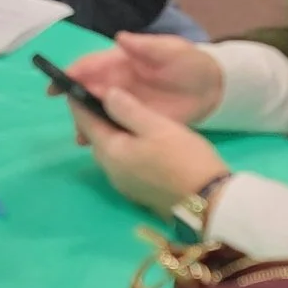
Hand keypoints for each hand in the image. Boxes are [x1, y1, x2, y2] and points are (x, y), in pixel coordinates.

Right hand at [62, 32, 224, 124]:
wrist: (214, 89)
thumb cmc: (190, 63)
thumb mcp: (171, 49)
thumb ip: (146, 46)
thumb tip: (119, 38)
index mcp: (121, 62)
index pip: (90, 66)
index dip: (71, 73)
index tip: (56, 84)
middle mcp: (117, 83)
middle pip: (86, 91)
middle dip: (73, 102)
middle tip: (71, 116)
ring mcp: (124, 103)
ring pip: (96, 111)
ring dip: (84, 122)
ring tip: (81, 137)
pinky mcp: (134, 121)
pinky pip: (112, 127)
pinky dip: (100, 135)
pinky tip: (94, 145)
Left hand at [71, 88, 231, 218]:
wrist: (208, 203)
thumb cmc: (183, 159)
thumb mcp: (157, 126)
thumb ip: (128, 109)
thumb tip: (105, 94)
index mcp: (109, 152)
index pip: (84, 122)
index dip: (79, 101)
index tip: (78, 83)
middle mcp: (109, 170)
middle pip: (95, 137)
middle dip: (96, 116)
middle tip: (108, 94)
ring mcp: (123, 183)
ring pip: (110, 150)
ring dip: (113, 132)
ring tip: (127, 113)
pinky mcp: (137, 191)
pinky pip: (123, 161)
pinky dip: (125, 146)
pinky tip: (141, 138)